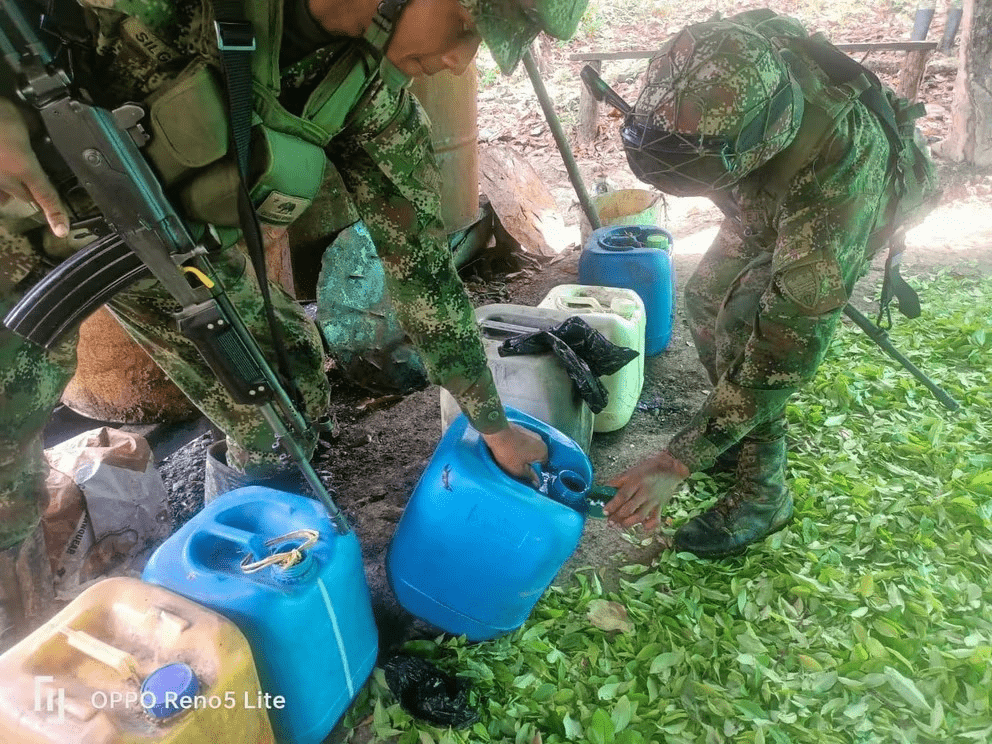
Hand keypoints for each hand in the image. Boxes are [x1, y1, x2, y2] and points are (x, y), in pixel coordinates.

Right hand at [0, 97, 67, 236]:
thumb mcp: (19, 117)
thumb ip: (31, 128)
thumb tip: (35, 129)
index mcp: (24, 166)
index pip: (46, 195)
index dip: (56, 214)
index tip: (61, 231)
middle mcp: (6, 178)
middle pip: (26, 196)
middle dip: (30, 190)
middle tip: (30, 178)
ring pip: (4, 194)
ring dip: (9, 188)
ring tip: (10, 170)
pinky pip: (0, 191)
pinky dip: (3, 184)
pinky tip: (4, 164)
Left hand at [482, 423, 547, 485]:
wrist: (496, 432)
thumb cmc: (508, 452)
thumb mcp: (518, 470)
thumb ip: (530, 476)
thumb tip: (537, 483)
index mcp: (543, 450)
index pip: (543, 464)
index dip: (535, 470)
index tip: (525, 473)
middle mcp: (541, 440)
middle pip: (537, 455)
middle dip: (529, 461)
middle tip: (518, 466)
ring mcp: (532, 433)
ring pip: (530, 448)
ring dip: (524, 453)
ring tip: (512, 458)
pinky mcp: (523, 429)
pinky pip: (523, 441)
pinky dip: (519, 446)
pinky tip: (510, 450)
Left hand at [603, 450, 689, 529]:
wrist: (671, 468)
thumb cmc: (649, 468)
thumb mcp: (632, 470)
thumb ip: (618, 480)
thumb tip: (605, 488)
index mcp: (636, 481)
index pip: (622, 496)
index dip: (612, 505)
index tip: (605, 512)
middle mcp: (644, 492)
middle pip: (629, 508)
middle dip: (617, 517)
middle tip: (610, 522)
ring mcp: (653, 500)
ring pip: (640, 516)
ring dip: (628, 523)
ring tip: (620, 526)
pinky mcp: (660, 506)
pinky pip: (655, 519)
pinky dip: (649, 526)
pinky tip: (642, 528)